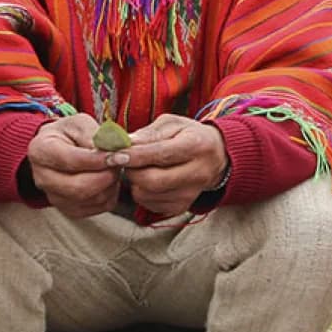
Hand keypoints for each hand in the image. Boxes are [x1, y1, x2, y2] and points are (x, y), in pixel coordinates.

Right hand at [26, 113, 119, 217]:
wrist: (60, 148)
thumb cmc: (70, 133)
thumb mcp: (81, 123)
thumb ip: (96, 136)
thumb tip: (112, 152)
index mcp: (41, 151)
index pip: (72, 161)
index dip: (100, 160)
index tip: (121, 156)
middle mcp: (42, 178)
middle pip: (79, 187)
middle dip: (107, 176)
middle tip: (120, 162)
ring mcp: (54, 196)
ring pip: (91, 199)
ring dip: (111, 184)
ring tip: (114, 168)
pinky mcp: (69, 209)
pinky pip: (98, 207)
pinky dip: (111, 194)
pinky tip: (109, 179)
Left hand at [113, 114, 227, 216]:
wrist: (217, 158)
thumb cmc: (190, 136)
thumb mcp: (173, 124)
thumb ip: (148, 133)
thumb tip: (124, 143)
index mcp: (196, 146)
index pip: (159, 154)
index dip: (133, 155)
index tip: (114, 153)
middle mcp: (197, 173)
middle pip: (151, 180)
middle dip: (131, 171)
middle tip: (126, 160)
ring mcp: (190, 193)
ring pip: (146, 194)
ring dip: (135, 182)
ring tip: (142, 168)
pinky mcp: (181, 206)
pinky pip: (149, 203)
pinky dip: (142, 192)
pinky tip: (150, 179)